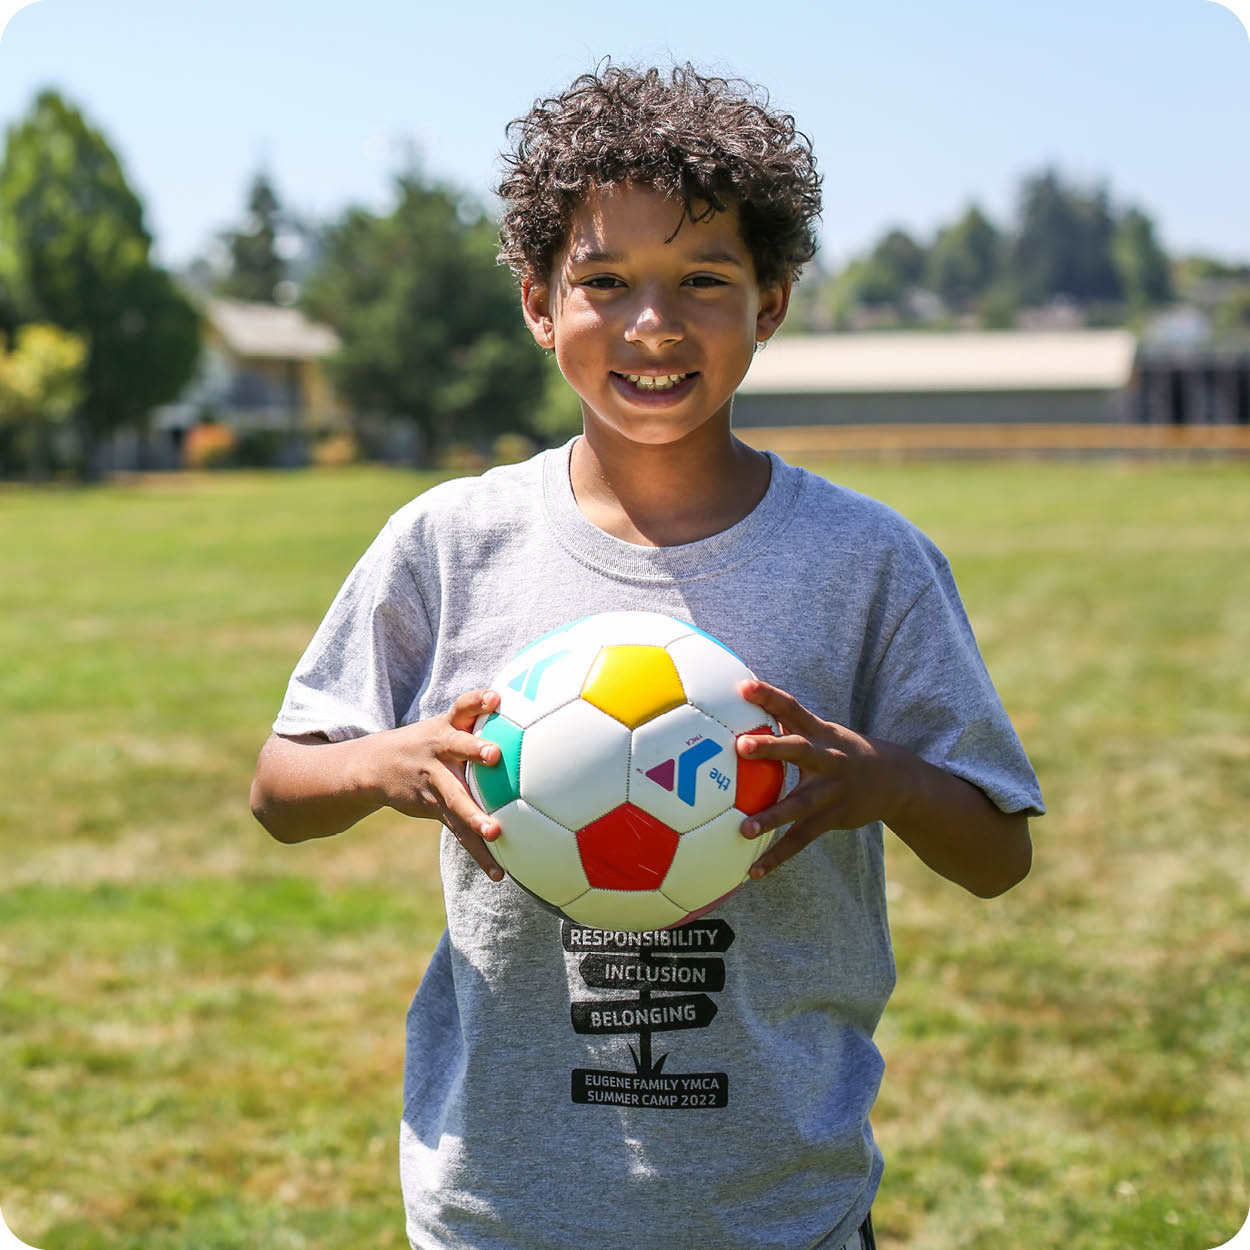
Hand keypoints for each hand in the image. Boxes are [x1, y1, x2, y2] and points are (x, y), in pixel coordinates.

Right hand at [370, 688, 505, 880]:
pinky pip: (458, 831)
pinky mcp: (434, 808)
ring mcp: (434, 781)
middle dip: (474, 750)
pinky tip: (498, 872)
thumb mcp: (447, 723)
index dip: (477, 701)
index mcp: (448, 727)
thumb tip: (533, 710)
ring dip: (474, 816)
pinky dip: (479, 853)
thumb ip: (481, 718)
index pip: (463, 707)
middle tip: (494, 755)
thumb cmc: (431, 740)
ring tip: (494, 832)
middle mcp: (440, 751)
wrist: (376, 765)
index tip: (495, 698)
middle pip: (457, 748)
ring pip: (456, 798)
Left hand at [736, 679, 895, 878]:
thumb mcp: (823, 731)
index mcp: (820, 733)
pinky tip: (753, 871)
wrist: (896, 781)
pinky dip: (777, 856)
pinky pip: (801, 840)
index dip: (769, 695)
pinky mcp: (831, 818)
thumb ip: (787, 721)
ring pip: (798, 804)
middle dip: (770, 747)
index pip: (791, 707)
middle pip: (797, 749)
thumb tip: (742, 701)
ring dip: (771, 817)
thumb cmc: (842, 750)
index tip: (744, 685)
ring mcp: (830, 791)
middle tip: (741, 746)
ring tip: (743, 829)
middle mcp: (826, 758)